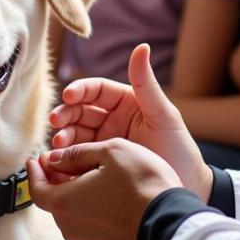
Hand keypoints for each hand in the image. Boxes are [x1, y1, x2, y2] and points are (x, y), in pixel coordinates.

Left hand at [28, 138, 181, 239]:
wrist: (174, 230)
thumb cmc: (142, 185)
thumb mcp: (111, 152)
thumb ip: (77, 153)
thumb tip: (56, 159)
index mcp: (64, 203)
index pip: (37, 189)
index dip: (35, 172)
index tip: (37, 160)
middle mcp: (72, 230)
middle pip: (57, 204)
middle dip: (59, 183)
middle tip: (68, 166)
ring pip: (77, 220)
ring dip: (81, 201)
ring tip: (97, 184)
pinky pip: (96, 235)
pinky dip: (98, 219)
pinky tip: (115, 206)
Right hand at [50, 44, 212, 200]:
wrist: (183, 192)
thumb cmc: (179, 150)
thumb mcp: (163, 115)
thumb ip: (147, 83)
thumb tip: (142, 46)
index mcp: (126, 103)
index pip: (96, 90)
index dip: (80, 90)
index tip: (69, 96)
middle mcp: (112, 120)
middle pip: (80, 110)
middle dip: (66, 113)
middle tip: (56, 121)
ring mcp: (105, 142)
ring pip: (76, 132)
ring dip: (64, 135)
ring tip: (59, 144)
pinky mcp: (100, 164)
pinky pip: (78, 155)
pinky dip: (66, 156)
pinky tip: (60, 159)